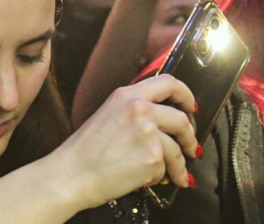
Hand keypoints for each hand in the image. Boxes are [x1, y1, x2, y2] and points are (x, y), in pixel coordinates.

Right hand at [49, 75, 199, 208]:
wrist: (71, 174)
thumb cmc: (84, 151)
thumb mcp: (107, 115)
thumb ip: (134, 111)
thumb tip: (162, 124)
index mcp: (127, 95)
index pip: (169, 83)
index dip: (186, 95)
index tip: (192, 107)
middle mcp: (141, 109)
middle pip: (181, 119)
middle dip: (189, 137)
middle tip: (191, 148)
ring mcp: (149, 133)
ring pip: (177, 148)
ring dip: (180, 165)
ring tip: (178, 176)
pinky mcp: (153, 157)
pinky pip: (166, 168)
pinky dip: (160, 177)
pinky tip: (146, 180)